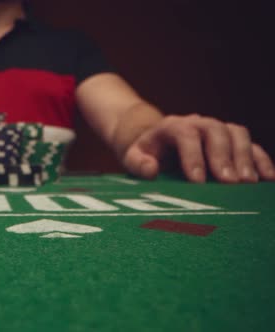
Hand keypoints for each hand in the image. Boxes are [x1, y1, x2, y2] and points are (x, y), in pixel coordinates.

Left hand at [121, 114, 274, 182]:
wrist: (159, 145)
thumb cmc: (146, 155)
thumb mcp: (133, 158)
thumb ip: (137, 164)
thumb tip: (151, 169)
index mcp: (172, 126)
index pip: (185, 135)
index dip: (192, 156)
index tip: (197, 181)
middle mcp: (198, 123)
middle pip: (216, 132)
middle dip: (223, 157)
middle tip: (230, 183)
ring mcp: (219, 130)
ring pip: (237, 134)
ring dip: (245, 157)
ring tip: (248, 183)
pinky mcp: (234, 141)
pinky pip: (252, 145)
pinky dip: (261, 160)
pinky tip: (269, 179)